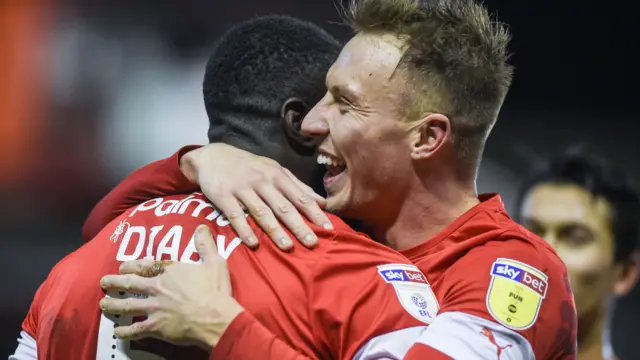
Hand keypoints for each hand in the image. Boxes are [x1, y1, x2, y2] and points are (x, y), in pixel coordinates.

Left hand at [99, 226, 243, 347]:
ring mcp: (154, 308)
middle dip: (114, 282)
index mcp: (169, 272)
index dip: (131, 265)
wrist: (216, 318)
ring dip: (113, 304)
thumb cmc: (216, 290)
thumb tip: (201, 227)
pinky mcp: (155, 327)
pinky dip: (124, 331)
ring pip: (127, 305)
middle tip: (104, 282)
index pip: (144, 265)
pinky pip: (135, 330)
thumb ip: (205, 244)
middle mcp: (157, 288)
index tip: (122, 266)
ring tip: (103, 304)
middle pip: (129, 283)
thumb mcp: (215, 262)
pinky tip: (117, 332)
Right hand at [181, 143, 332, 249]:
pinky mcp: (223, 196)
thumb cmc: (250, 167)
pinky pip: (235, 215)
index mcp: (277, 175)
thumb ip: (298, 186)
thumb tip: (322, 202)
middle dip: (299, 225)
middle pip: (283, 206)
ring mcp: (242, 189)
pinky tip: (254, 243)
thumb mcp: (275, 170)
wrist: (214, 156)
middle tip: (312, 243)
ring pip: (261, 212)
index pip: (299, 196)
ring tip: (287, 247)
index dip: (314, 213)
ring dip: (275, 230)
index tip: (328, 229)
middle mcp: (262, 181)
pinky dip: (245, 230)